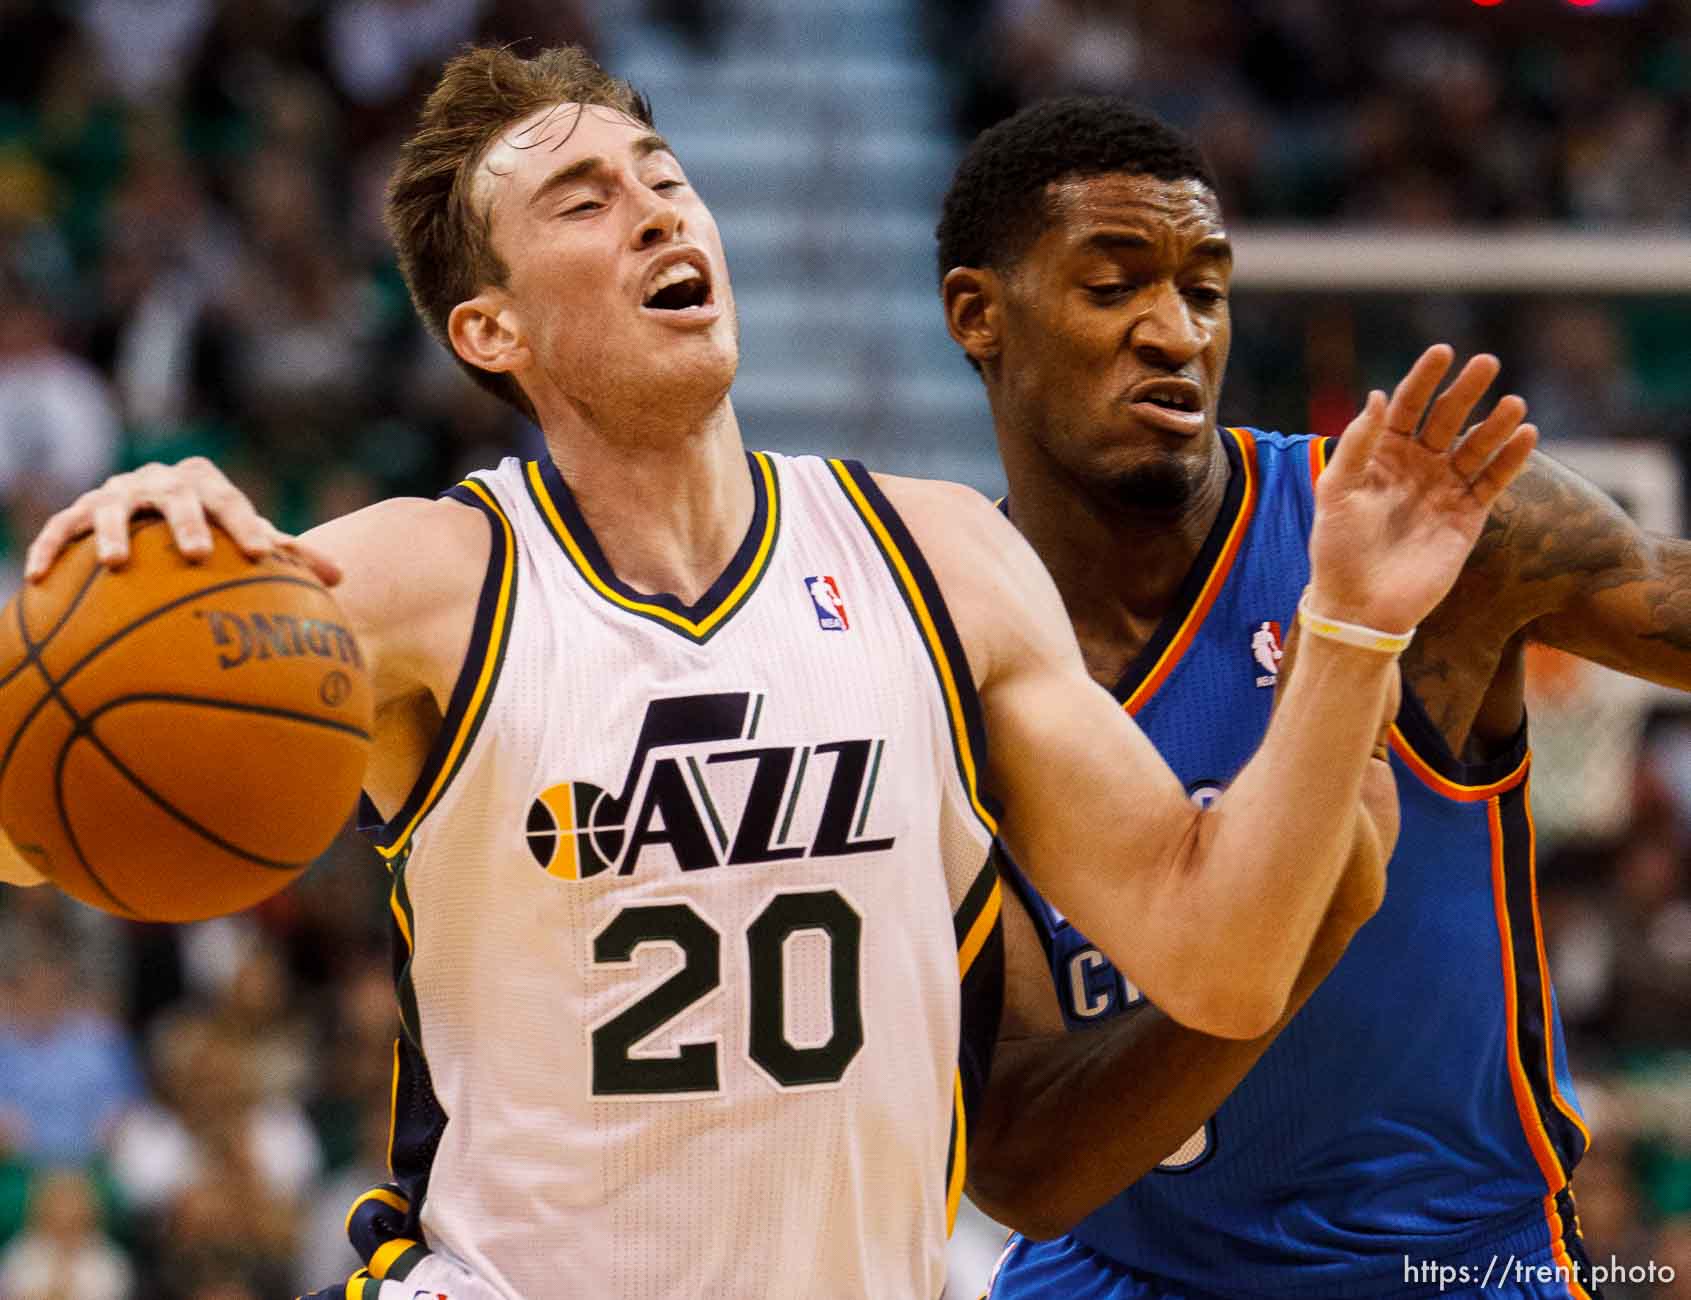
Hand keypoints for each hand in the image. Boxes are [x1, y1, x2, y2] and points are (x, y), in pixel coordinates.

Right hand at [24, 457, 340, 585]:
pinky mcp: (80, 511)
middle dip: (187, 523)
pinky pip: (61, 529)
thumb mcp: (246, 537)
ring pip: (113, 507)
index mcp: (207, 485)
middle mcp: (161, 482)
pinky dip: (50, 549)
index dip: (247, 525)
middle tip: (198, 554)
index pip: (232, 502)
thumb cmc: (213, 528)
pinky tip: (37, 579)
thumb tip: (339, 578)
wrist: (157, 505)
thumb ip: (287, 553)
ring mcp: (118, 493)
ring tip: (117, 563)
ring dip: (115, 532)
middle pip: (176, 497)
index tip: (263, 553)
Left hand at [1307, 345, 1535, 631]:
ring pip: (1475, 447)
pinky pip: (1494, 481)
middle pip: (1445, 419)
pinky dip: (1511, 459)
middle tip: (1486, 364)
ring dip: (1495, 423)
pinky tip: (1526, 434)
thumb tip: (1375, 395)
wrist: (1360, 607)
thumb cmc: (1337, 550)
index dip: (1423, 379)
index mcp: (1380, 456)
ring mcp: (1443, 490)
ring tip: (1512, 403)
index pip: (1405, 407)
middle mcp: (1416, 467)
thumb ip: (1357, 445)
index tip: (1442, 352)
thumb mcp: (1336, 493)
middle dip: (1465, 391)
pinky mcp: (1468, 517)